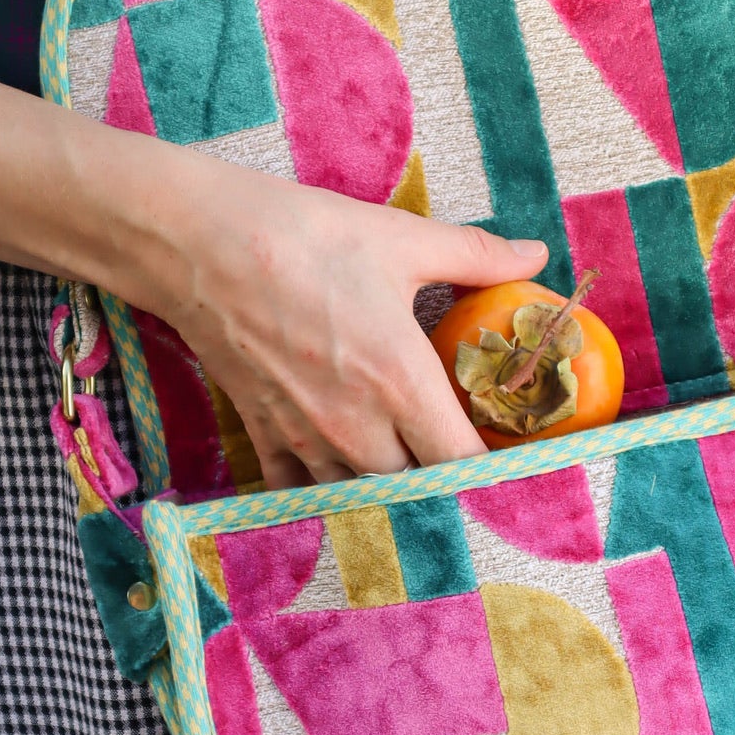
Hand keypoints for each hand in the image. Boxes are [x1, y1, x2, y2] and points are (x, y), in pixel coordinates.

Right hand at [127, 157, 546, 485]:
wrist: (200, 246)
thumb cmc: (305, 238)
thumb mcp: (400, 240)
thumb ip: (475, 257)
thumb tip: (535, 256)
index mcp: (402, 383)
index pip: (463, 465)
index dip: (490, 472)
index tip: (504, 458)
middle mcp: (357, 427)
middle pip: (417, 492)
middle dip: (441, 482)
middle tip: (458, 457)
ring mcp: (307, 438)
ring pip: (362, 497)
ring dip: (385, 487)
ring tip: (403, 465)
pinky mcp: (264, 434)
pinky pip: (300, 490)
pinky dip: (322, 489)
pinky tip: (338, 469)